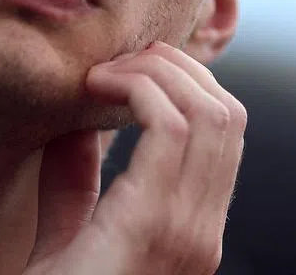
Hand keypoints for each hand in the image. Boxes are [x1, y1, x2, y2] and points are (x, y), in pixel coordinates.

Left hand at [23, 42, 246, 274]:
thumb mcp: (67, 234)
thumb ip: (76, 182)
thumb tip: (73, 123)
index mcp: (191, 229)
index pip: (225, 131)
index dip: (186, 82)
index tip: (126, 70)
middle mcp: (201, 230)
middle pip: (228, 111)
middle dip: (176, 66)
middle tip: (116, 61)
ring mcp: (185, 231)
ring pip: (211, 111)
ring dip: (158, 71)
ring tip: (107, 71)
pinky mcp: (152, 226)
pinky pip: (172, 128)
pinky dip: (139, 88)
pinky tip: (98, 86)